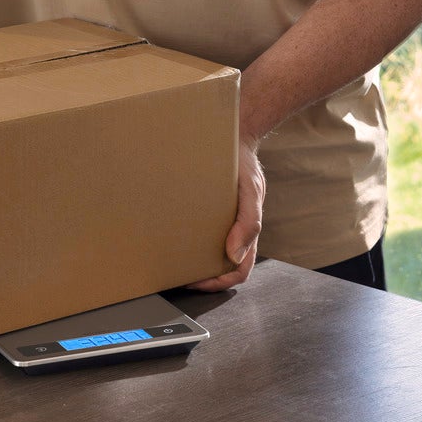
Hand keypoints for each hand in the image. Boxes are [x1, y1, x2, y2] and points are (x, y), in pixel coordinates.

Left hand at [186, 140, 265, 290]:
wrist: (236, 138)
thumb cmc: (246, 167)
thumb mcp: (251, 194)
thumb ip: (248, 224)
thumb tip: (234, 254)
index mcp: (248, 233)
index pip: (238, 271)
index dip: (219, 282)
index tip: (196, 282)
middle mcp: (234, 231)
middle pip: (221, 266)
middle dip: (202, 277)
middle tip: (177, 276)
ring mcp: (221, 222)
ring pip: (209, 251)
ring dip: (193, 261)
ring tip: (171, 261)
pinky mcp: (208, 210)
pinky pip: (199, 230)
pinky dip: (186, 239)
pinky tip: (170, 235)